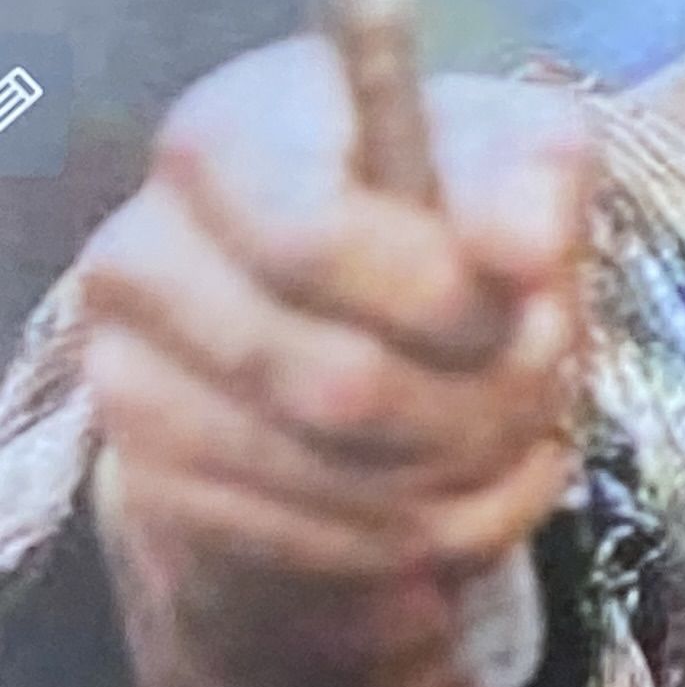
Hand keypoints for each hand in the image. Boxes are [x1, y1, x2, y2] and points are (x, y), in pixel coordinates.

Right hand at [72, 35, 595, 686]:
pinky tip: (474, 489)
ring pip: (334, 480)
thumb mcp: (521, 153)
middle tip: (551, 375)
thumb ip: (535, 178)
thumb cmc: (455, 200)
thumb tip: (524, 252)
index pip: (313, 238)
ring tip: (523, 427)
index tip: (532, 296)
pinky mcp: (153, 487)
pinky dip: (429, 537)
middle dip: (488, 397)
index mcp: (225, 138)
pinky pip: (312, 549)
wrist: (373, 303)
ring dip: (469, 471)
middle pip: (338, 382)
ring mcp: (131, 380)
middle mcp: (142, 255)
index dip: (443, 294)